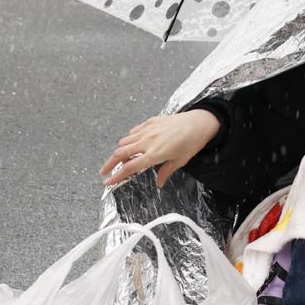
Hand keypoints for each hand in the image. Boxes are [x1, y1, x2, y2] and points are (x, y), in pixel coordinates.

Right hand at [100, 109, 220, 188]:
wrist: (200, 122)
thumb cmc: (192, 142)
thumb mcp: (180, 161)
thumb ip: (166, 172)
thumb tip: (158, 183)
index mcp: (154, 154)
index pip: (129, 167)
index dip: (116, 176)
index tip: (108, 182)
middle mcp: (148, 141)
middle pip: (120, 153)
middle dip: (109, 164)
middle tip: (104, 172)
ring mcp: (148, 130)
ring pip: (124, 141)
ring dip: (118, 151)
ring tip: (118, 159)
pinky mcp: (150, 121)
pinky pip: (133, 131)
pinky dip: (129, 139)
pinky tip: (131, 143)